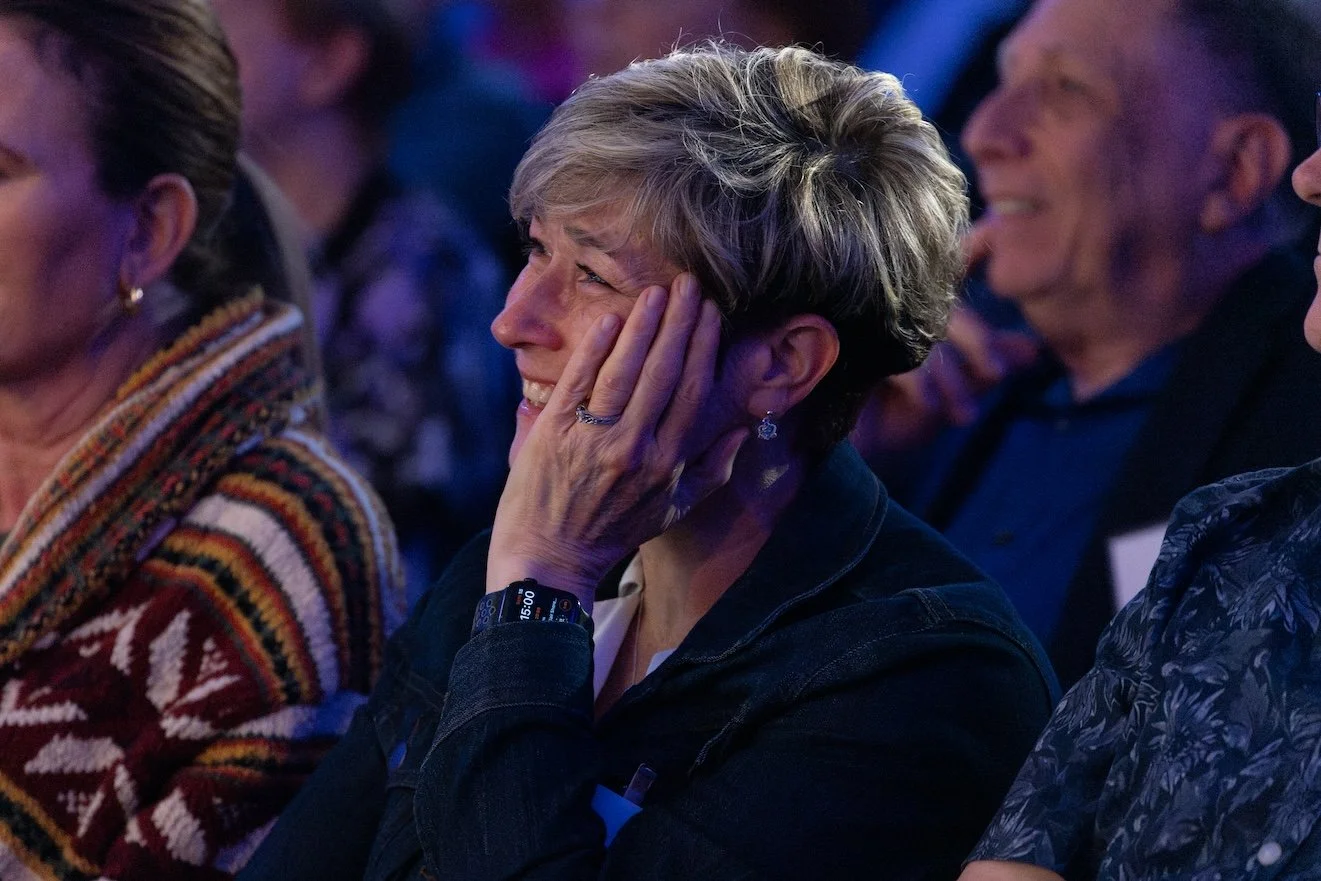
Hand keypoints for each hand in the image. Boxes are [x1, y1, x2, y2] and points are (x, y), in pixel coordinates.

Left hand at [486, 274, 749, 606]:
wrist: (547, 561)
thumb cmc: (612, 534)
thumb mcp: (672, 512)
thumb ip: (712, 470)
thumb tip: (743, 429)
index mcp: (666, 464)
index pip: (691, 393)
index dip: (703, 348)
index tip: (712, 313)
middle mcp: (633, 448)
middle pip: (663, 373)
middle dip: (679, 324)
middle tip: (690, 285)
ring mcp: (591, 438)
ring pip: (624, 371)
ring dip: (642, 326)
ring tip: (657, 293)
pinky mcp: (553, 432)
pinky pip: (580, 381)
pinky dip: (596, 348)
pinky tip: (611, 320)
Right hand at [851, 226, 1037, 458]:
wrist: (852, 456)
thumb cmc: (899, 416)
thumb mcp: (955, 392)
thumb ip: (989, 366)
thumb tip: (1035, 351)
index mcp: (919, 309)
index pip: (954, 265)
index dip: (978, 249)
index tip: (998, 249)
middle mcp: (890, 308)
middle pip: (944, 305)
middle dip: (977, 342)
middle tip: (997, 374)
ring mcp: (865, 327)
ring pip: (923, 335)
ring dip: (951, 378)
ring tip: (965, 416)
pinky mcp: (847, 353)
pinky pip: (898, 360)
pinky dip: (921, 385)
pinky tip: (931, 407)